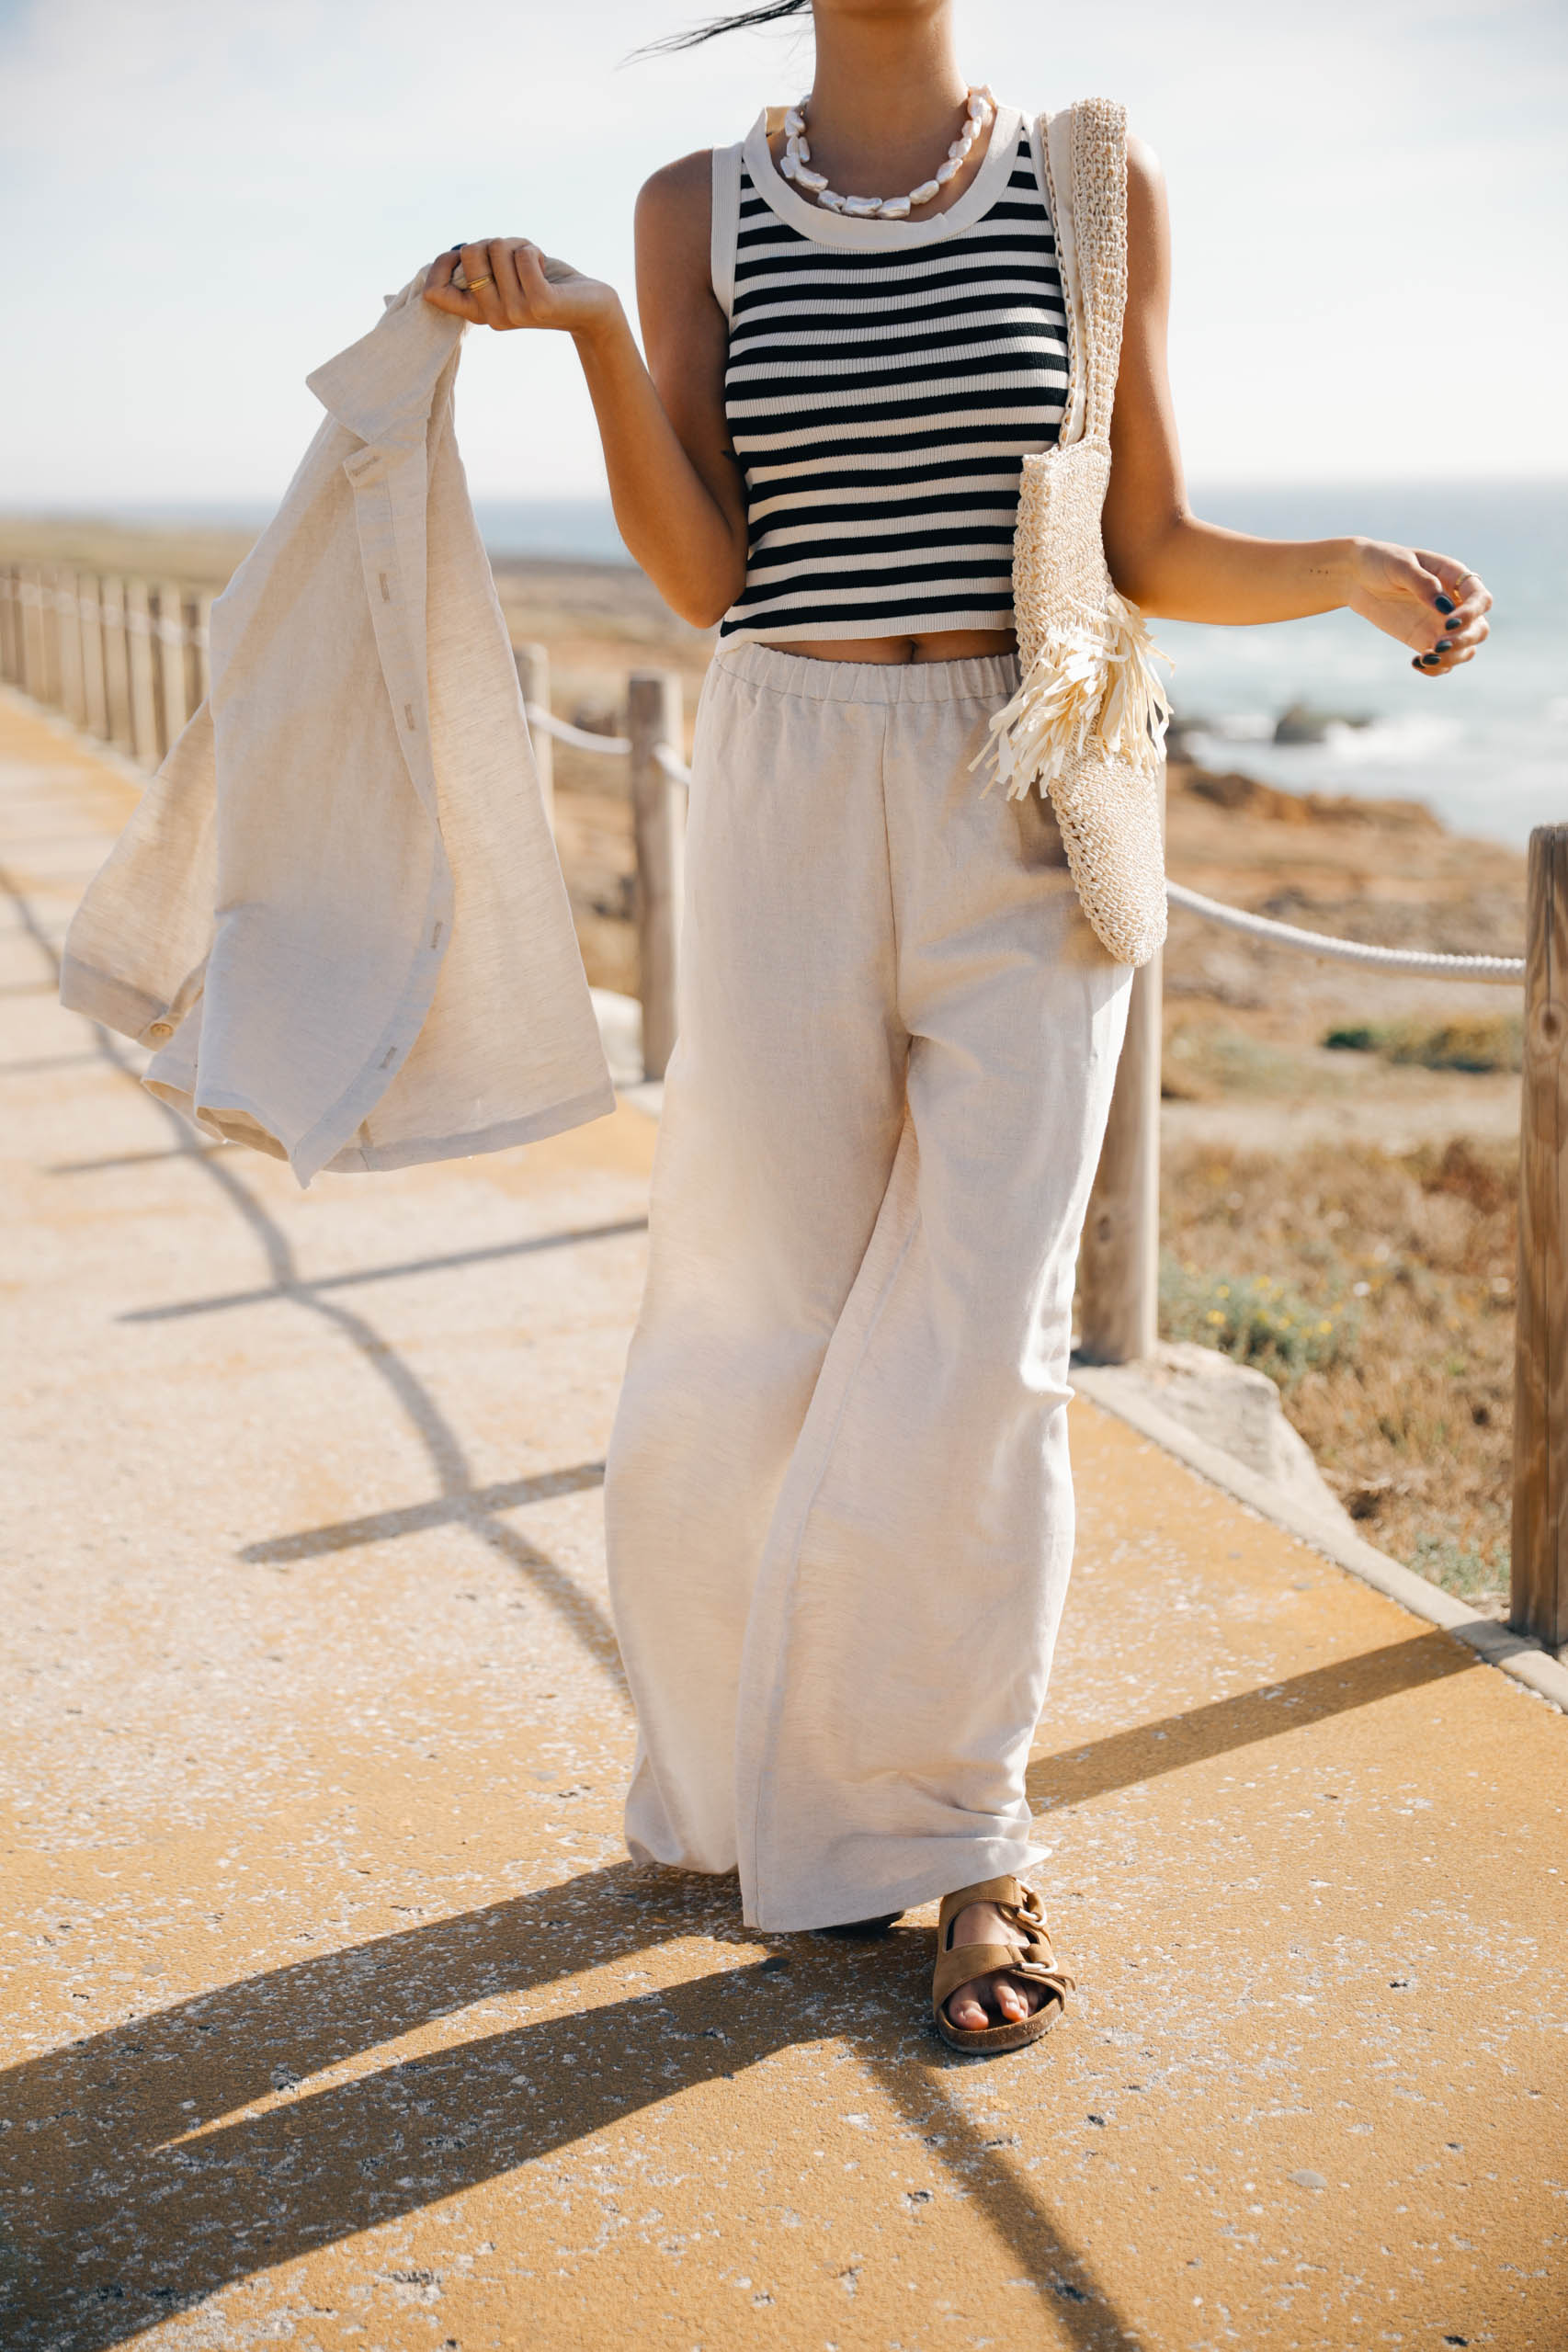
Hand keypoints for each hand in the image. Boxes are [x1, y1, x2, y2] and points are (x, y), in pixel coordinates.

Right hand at [421, 238, 619, 338]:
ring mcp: (515, 313)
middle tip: (515, 257)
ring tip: (533, 262)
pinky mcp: (539, 304)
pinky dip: (533, 250)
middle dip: (494, 242)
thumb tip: (455, 253)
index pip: (435, 291)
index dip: (443, 263)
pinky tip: (543, 265)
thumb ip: (479, 266)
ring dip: (518, 244)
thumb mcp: (503, 274)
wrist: (590, 305)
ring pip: (497, 248)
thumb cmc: (543, 281)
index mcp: (479, 312)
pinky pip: (522, 256)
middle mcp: (493, 317)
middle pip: (469, 253)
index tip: (466, 255)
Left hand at [1342, 539, 1491, 678]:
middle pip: (1479, 629)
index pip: (1481, 599)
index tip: (1449, 623)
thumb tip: (1444, 608)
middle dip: (1463, 641)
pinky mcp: (1424, 640)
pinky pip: (1442, 661)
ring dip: (1452, 658)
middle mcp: (1455, 603)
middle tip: (1437, 646)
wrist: (1358, 576)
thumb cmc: (1382, 562)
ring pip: (1465, 649)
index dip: (1472, 613)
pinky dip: (1436, 668)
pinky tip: (1417, 663)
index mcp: (1455, 579)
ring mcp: (1441, 625)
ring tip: (1425, 658)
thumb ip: (1423, 583)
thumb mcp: (1401, 566)